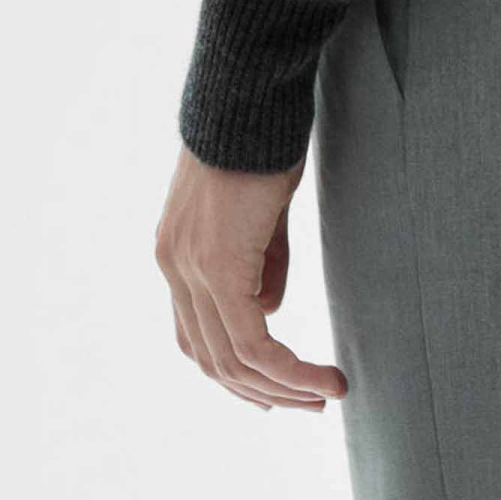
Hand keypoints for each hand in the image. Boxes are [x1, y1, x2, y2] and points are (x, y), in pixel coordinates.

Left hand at [155, 144, 349, 411]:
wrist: (249, 96)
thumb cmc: (262, 140)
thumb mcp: (261, 210)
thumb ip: (260, 262)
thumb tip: (268, 309)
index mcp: (176, 253)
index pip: (197, 335)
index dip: (233, 371)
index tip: (275, 389)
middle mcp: (173, 267)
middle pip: (211, 359)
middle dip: (263, 390)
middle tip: (310, 403)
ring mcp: (189, 268)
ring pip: (232, 359)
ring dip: (283, 388)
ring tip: (327, 395)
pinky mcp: (217, 266)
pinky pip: (252, 340)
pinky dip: (288, 369)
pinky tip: (321, 377)